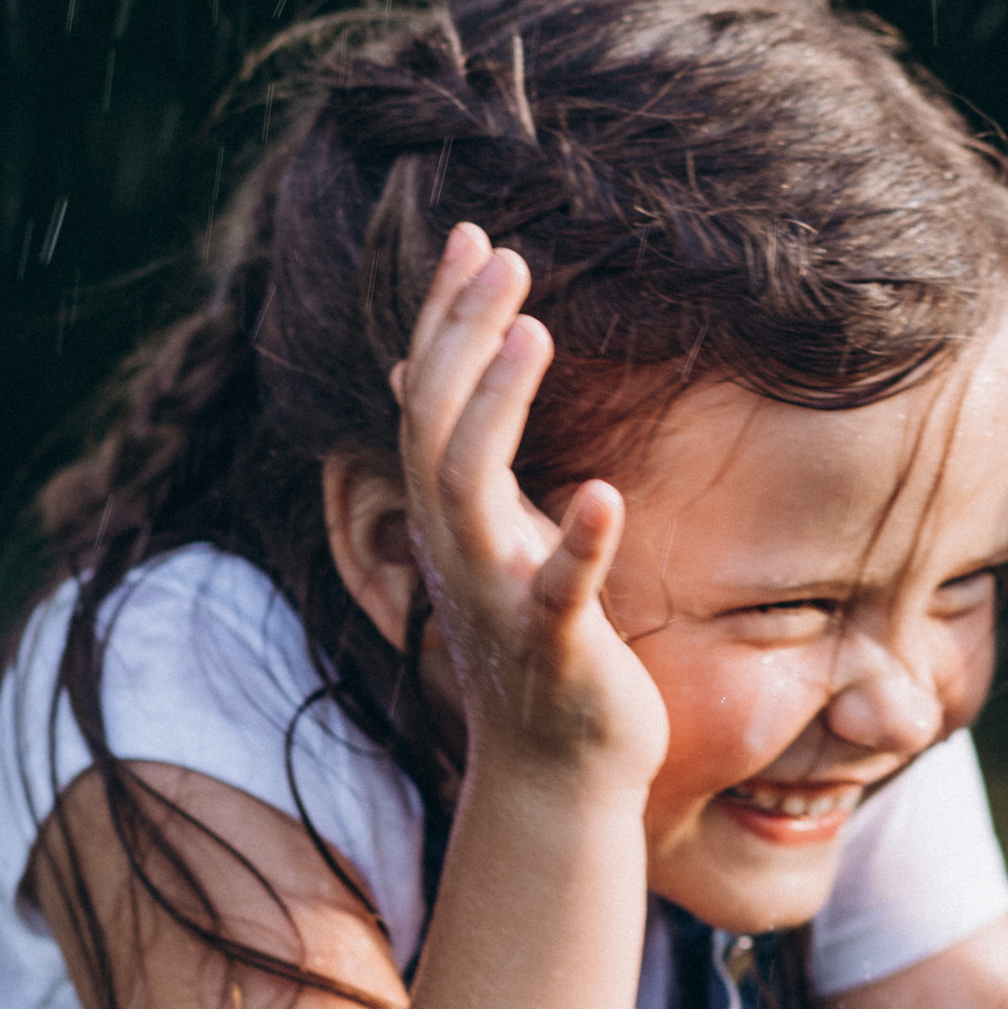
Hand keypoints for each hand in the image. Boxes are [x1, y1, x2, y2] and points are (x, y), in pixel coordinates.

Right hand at [392, 224, 669, 794]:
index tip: (473, 236)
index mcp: (449, 517)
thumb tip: (408, 367)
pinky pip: (555, 589)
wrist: (557, 773)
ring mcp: (495, 596)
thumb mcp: (490, 536)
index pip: (425, 396)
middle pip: (433, 424)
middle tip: (503, 258)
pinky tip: (599, 492)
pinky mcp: (552, 646)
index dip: (444, 316)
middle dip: (461, 337)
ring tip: (533, 332)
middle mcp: (456, 548)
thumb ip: (459, 456)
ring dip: (495, 405)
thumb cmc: (535, 646)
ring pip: (466, 488)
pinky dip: (574, 541)